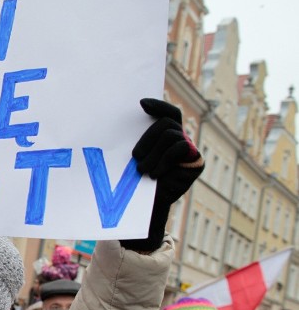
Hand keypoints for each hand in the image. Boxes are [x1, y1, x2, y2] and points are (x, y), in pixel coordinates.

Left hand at [120, 98, 203, 251]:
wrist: (146, 205)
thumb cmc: (135, 180)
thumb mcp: (134, 156)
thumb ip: (134, 138)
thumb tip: (113, 120)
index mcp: (167, 134)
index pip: (169, 112)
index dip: (158, 105)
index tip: (140, 104)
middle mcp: (181, 138)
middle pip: (166, 123)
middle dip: (147, 138)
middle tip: (135, 156)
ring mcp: (190, 149)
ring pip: (170, 135)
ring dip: (152, 153)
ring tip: (142, 169)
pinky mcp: (196, 161)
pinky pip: (179, 148)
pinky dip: (163, 160)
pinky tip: (155, 174)